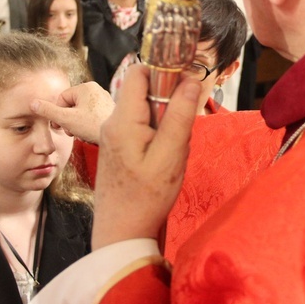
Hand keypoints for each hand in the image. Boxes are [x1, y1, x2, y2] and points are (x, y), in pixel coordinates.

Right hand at [30, 81, 114, 143]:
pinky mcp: (108, 109)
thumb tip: (33, 103)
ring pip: (81, 111)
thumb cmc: (94, 126)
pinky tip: (91, 132)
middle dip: (68, 120)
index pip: (62, 99)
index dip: (58, 114)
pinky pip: (91, 115)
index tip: (60, 126)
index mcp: (86, 87)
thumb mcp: (66, 119)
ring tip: (82, 133)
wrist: (120, 137)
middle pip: (71, 105)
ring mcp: (104, 99)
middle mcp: (96, 90)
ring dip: (77, 123)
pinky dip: (87, 124)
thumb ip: (48, 111)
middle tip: (71, 131)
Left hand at [91, 64, 199, 249]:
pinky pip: (143, 128)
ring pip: (147, 111)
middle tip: (182, 131)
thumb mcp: (171, 156)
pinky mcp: (119, 147)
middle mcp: (113, 122)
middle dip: (170, 103)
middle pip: (145, 91)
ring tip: (174, 151)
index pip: (138, 72)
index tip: (186, 85)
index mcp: (123, 120)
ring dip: (167, 123)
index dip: (163, 71)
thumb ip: (180, 116)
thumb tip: (191, 80)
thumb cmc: (146, 197)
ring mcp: (114, 135)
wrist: (122, 232)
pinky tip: (165, 159)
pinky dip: (159, 136)